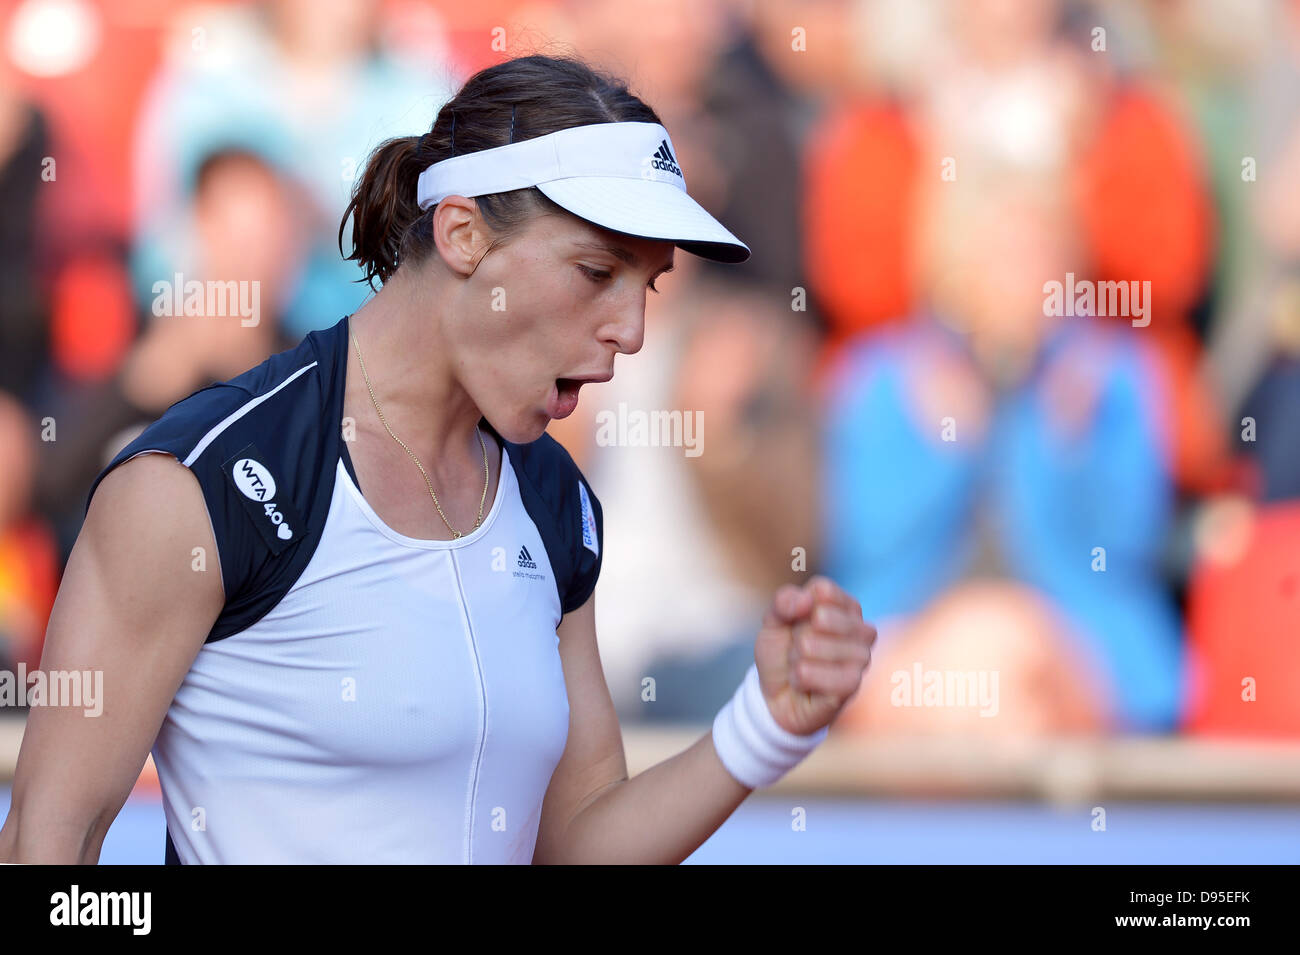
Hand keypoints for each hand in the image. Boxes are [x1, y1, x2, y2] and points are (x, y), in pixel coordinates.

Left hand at [754, 575, 876, 735]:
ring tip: (800, 666)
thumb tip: (807, 600)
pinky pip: (817, 673)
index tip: (794, 623)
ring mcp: (861, 657)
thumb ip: (784, 602)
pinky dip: (801, 677)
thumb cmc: (780, 654)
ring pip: (817, 646)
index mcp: (845, 606)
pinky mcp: (853, 684)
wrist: (775, 698)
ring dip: (797, 659)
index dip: (797, 608)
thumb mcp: (772, 622)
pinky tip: (802, 682)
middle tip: (798, 650)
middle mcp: (862, 629)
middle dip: (797, 636)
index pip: (823, 590)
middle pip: (821, 617)